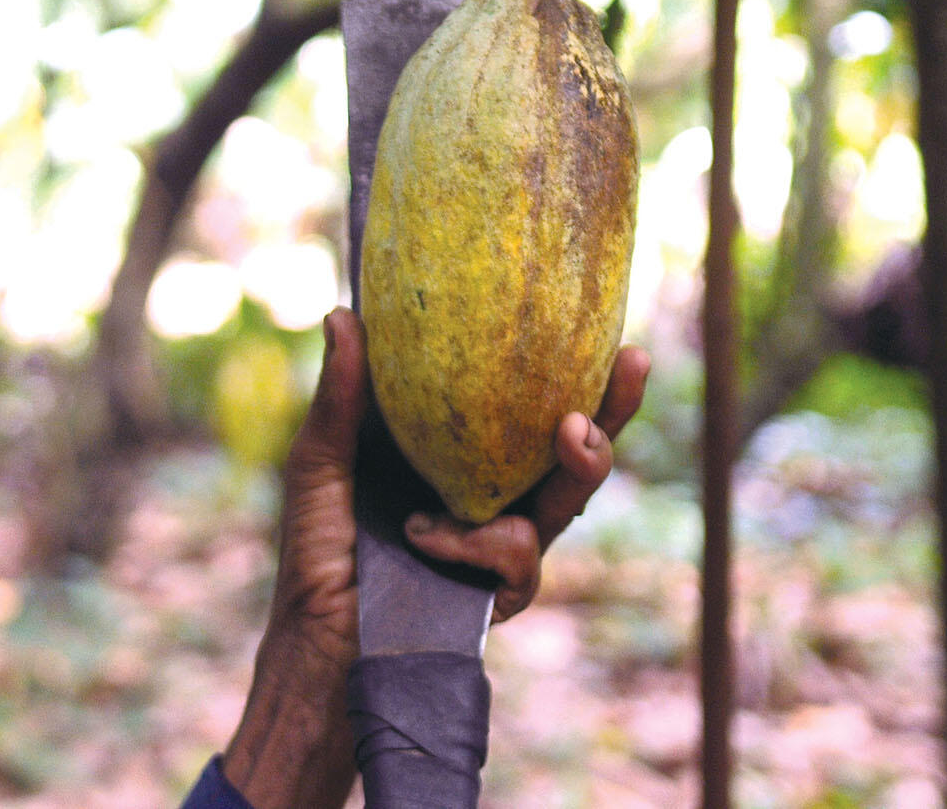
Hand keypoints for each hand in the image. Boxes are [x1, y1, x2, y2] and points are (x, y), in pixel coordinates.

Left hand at [220, 307, 648, 807]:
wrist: (313, 636)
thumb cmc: (315, 544)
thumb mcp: (322, 457)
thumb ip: (342, 394)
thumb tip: (343, 311)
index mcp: (460, 450)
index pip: (523, 401)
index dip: (566, 364)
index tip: (597, 321)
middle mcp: (493, 490)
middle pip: (573, 445)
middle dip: (613, 404)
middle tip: (633, 361)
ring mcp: (503, 539)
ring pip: (568, 497)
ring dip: (583, 461)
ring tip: (573, 430)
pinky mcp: (503, 589)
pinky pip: (516, 552)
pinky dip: (471, 541)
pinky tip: (424, 536)